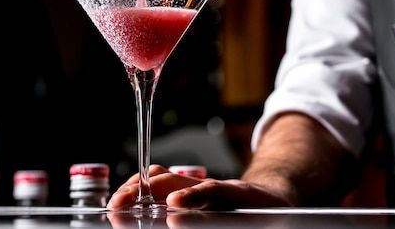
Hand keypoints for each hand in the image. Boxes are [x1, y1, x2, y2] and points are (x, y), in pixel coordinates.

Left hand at [107, 164, 291, 210]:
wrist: (280, 201)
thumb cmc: (241, 211)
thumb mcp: (207, 211)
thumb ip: (188, 211)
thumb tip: (159, 205)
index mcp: (190, 195)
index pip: (156, 186)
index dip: (134, 190)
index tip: (114, 204)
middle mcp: (201, 189)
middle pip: (163, 182)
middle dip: (137, 190)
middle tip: (117, 204)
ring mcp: (218, 190)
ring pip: (182, 184)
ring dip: (155, 191)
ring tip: (134, 202)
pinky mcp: (239, 193)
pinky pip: (213, 191)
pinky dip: (193, 195)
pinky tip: (176, 204)